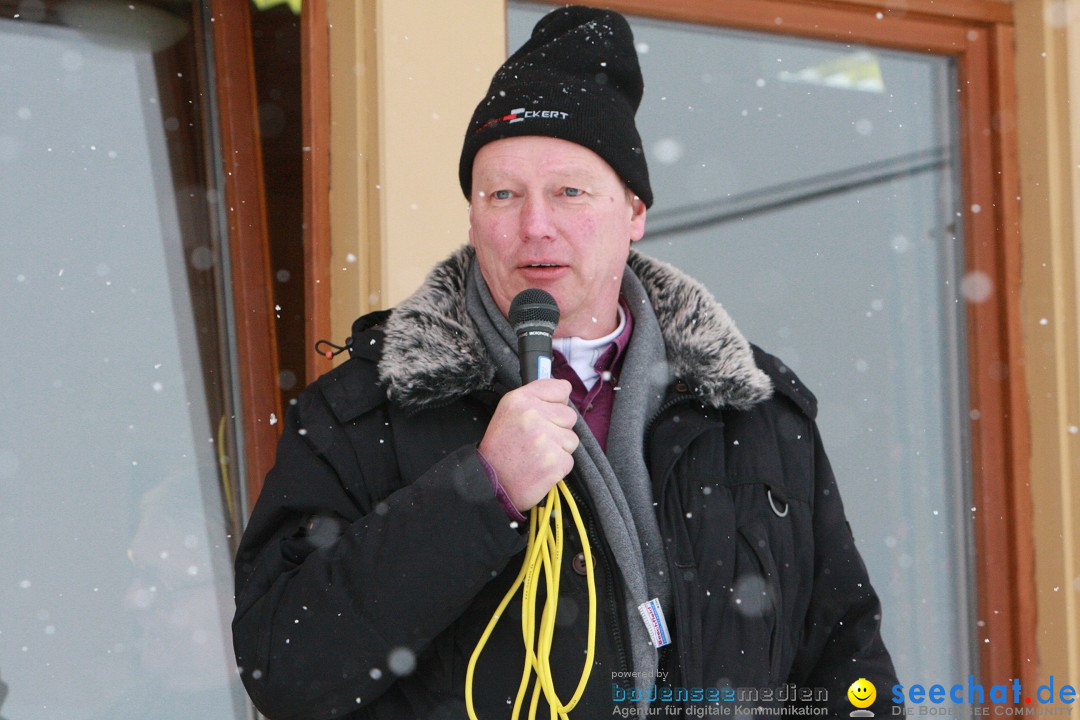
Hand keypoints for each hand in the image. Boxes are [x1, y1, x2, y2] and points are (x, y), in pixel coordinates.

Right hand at [478, 379, 578, 510]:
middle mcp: (534, 415)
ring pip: (572, 438)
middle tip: (536, 440)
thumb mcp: (508, 412)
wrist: (489, 483)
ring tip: (536, 455)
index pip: (561, 388)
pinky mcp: (556, 462)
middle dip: (558, 428)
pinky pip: (569, 459)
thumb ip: (535, 398)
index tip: (548, 413)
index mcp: (521, 399)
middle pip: (569, 415)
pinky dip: (558, 466)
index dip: (557, 403)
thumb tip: (565, 390)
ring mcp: (546, 439)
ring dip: (558, 448)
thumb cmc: (500, 447)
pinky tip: (540, 468)